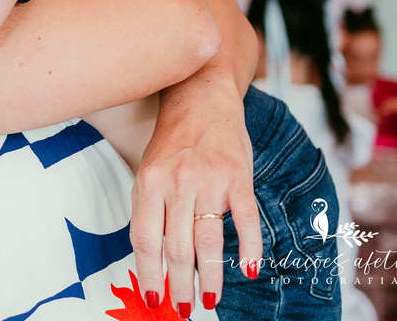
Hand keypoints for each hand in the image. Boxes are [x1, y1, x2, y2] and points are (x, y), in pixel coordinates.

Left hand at [130, 86, 262, 314]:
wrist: (201, 97)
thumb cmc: (173, 141)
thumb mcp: (149, 170)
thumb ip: (150, 208)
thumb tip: (152, 259)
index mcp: (149, 183)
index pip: (146, 239)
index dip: (149, 273)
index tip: (153, 298)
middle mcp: (177, 182)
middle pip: (177, 246)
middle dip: (179, 284)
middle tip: (182, 309)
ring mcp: (209, 180)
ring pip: (209, 239)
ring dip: (209, 276)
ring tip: (209, 300)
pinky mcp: (238, 177)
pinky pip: (245, 219)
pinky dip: (249, 246)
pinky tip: (249, 268)